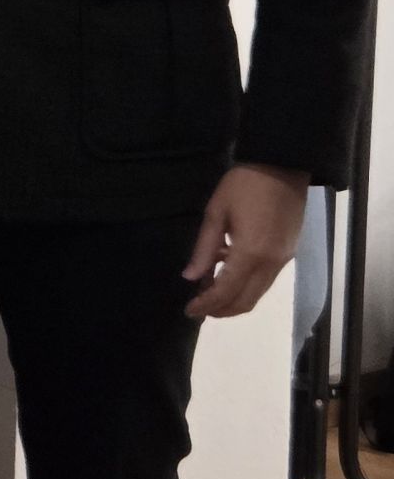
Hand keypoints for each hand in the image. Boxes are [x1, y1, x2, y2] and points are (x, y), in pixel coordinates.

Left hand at [183, 162, 310, 317]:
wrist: (282, 167)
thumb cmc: (243, 185)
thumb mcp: (216, 213)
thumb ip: (204, 248)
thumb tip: (191, 278)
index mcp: (251, 253)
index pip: (227, 291)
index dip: (207, 305)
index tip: (190, 311)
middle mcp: (270, 264)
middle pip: (246, 300)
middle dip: (221, 310)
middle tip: (198, 308)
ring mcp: (282, 260)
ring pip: (257, 293)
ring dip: (233, 298)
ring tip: (207, 291)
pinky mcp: (287, 254)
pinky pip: (265, 280)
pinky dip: (245, 284)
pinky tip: (225, 271)